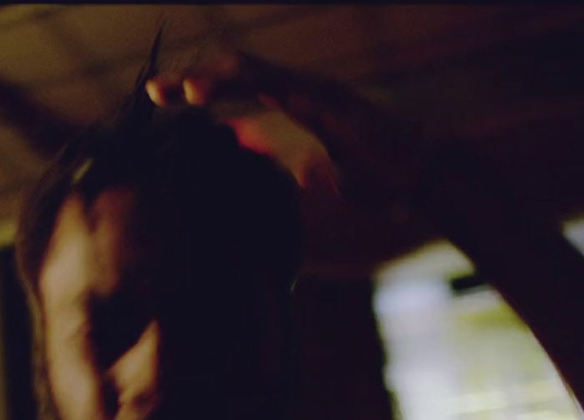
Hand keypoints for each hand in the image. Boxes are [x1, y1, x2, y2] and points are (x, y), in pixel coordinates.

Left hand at [146, 51, 441, 233]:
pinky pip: (304, 94)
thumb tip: (292, 183)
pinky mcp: (342, 108)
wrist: (428, 169)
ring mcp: (323, 94)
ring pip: (263, 73)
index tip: (158, 99)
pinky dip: (272, 92)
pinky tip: (240, 99)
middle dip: (195, 78)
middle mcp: (303, 89)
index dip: (198, 90)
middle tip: (154, 92)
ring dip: (222, 78)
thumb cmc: (382, 174)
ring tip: (189, 91)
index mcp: (294, 101)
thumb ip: (304, 172)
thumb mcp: (328, 175)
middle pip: (238, 72)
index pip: (236, 87)